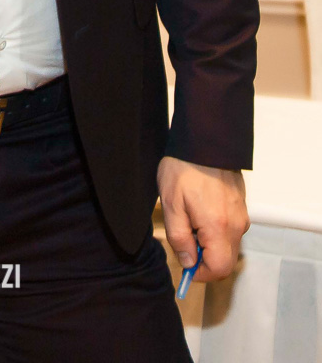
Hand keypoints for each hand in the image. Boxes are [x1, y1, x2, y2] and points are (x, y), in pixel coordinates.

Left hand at [157, 155, 249, 282]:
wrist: (204, 139)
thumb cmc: (184, 170)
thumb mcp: (171, 205)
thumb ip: (180, 239)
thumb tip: (189, 263)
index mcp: (219, 228)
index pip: (219, 269)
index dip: (201, 274)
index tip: (185, 265)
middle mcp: (236, 225)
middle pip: (225, 259)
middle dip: (205, 258)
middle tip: (184, 239)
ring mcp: (242, 214)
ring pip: (228, 244)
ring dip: (210, 242)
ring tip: (190, 218)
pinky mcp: (241, 205)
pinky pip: (231, 228)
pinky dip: (216, 229)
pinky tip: (200, 208)